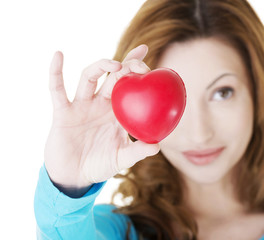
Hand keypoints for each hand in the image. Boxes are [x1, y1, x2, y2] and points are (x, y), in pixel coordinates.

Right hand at [44, 45, 159, 196]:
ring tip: (115, 64)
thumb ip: (138, 151)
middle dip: (125, 65)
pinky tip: (59, 55)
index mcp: (116, 111)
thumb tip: (157, 145)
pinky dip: (56, 72)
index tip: (146, 52)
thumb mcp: (121, 158)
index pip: (128, 83)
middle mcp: (100, 104)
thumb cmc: (100, 165)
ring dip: (100, 66)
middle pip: (112, 76)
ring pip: (89, 78)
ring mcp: (82, 106)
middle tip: (139, 63)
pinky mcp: (64, 112)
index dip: (134, 65)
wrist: (74, 176)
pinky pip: (57, 90)